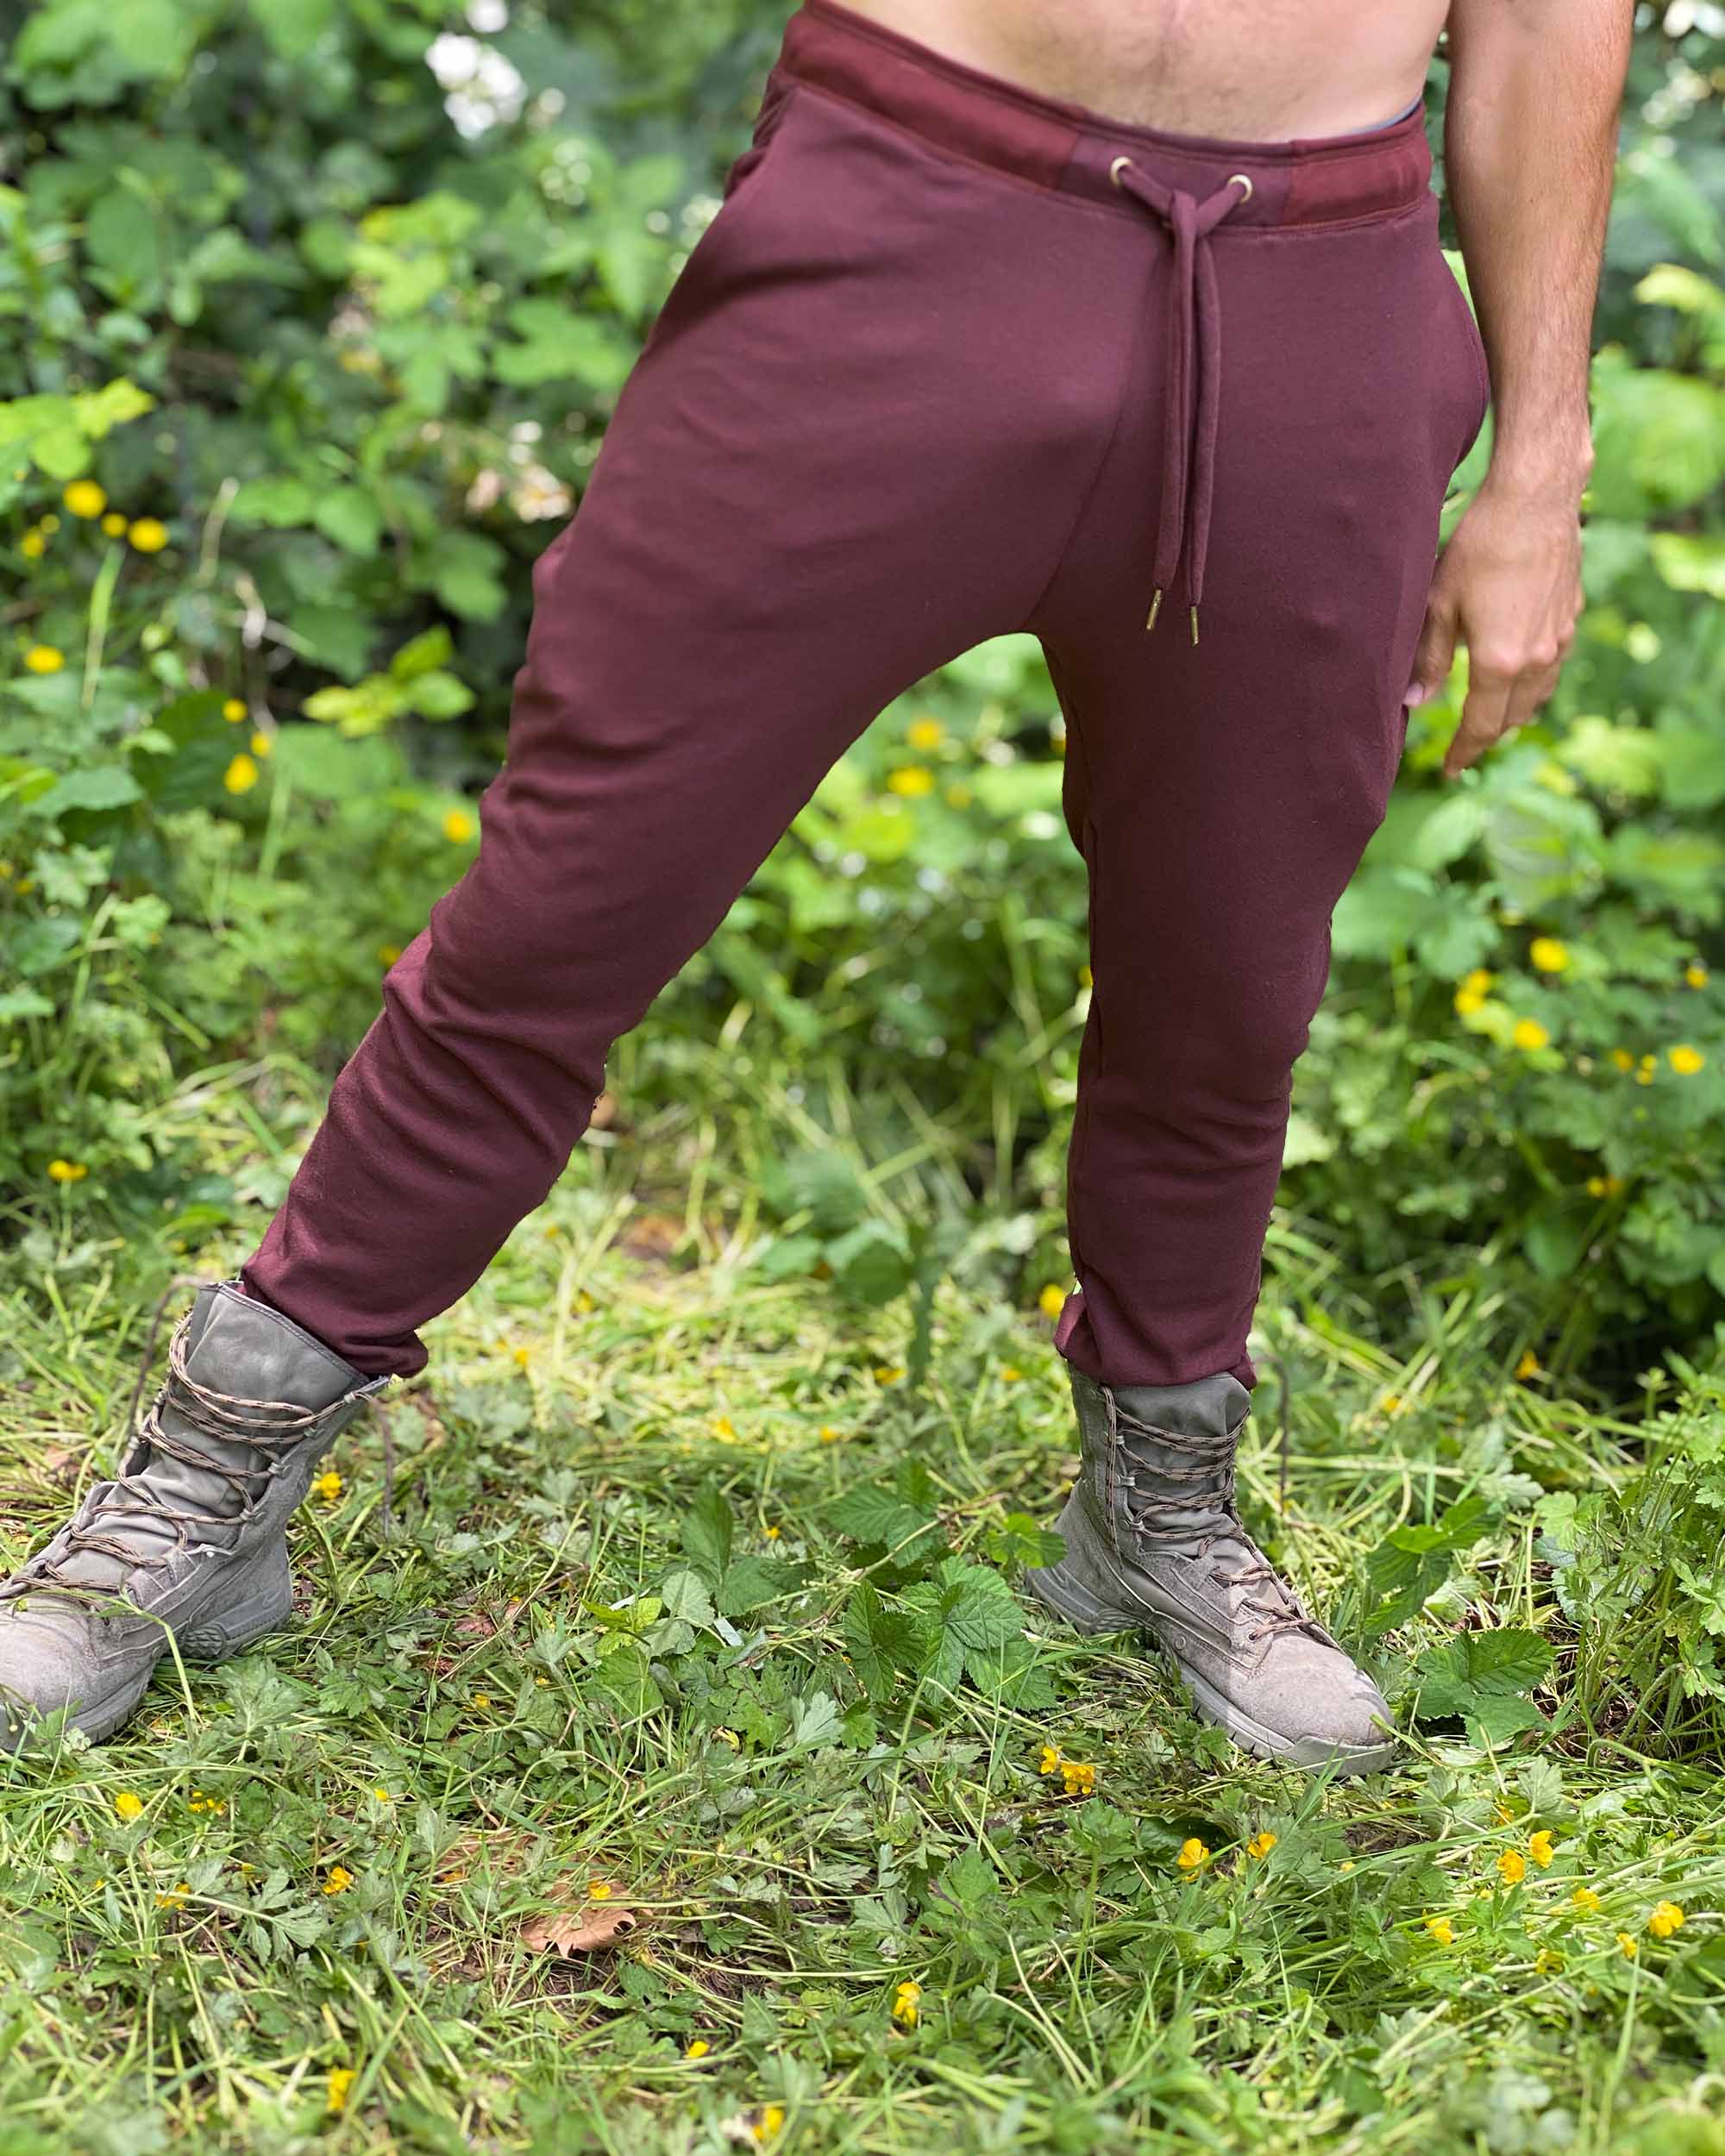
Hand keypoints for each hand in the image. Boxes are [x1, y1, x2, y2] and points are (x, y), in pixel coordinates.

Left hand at [1403, 479, 1583, 778]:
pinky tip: (1519, 675)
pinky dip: (1534, 683)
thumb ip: (1428, 659)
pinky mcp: (1571, 615)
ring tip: (1491, 719)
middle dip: (1487, 737)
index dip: (1463, 751)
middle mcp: (1538, 658)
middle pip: (1512, 717)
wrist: (1536, 499)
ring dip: (1514, 713)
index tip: (1450, 769)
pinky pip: (1553, 666)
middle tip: (1465, 746)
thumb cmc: (1479, 547)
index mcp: (1501, 662)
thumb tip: (1413, 703)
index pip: (1481, 726)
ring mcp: (1561, 637)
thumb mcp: (1438, 604)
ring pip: (1538, 695)